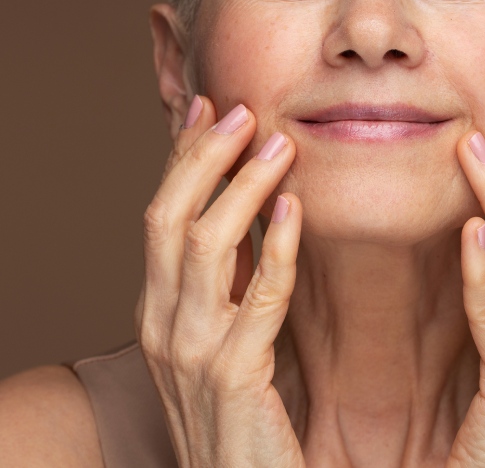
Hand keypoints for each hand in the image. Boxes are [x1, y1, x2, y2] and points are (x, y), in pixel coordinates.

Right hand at [134, 96, 304, 467]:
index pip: (163, 214)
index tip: (209, 108)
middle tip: (241, 110)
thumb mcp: (219, 332)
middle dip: (203, 157)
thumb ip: (227, 278)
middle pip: (169, 216)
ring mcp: (190, 352)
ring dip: (242, 186)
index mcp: (158, 308)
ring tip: (279, 144)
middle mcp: (161, 323)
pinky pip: (256, 299)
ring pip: (205, 244)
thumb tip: (249, 211)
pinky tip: (295, 210)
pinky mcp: (232, 378)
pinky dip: (274, 248)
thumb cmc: (240, 408)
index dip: (183, 157)